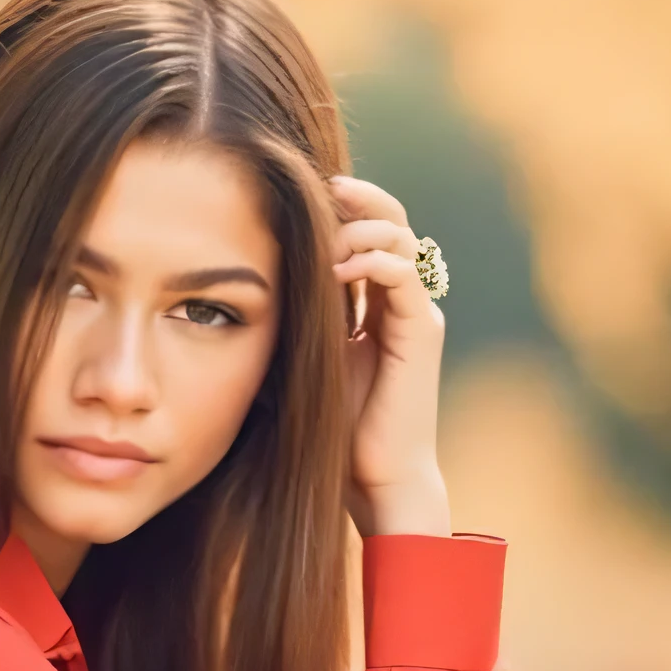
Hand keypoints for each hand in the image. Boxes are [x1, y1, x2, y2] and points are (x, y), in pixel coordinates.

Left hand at [330, 174, 449, 538]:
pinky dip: (371, 260)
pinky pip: (404, 274)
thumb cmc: (334, 434)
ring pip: (400, 237)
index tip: (297, 196)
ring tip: (323, 238)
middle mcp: (401, 303)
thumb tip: (248, 289)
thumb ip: (296, 322)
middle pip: (390, 221)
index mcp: (374, 305)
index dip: (339, 208)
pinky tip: (336, 268)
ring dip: (359, 227)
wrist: (376, 482)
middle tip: (318, 188)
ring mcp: (416, 315)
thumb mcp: (303, 362)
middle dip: (356, 198)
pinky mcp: (422, 333)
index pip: (367, 233)